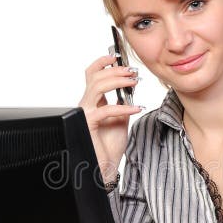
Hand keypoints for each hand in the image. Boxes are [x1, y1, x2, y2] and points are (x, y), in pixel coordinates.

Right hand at [79, 54, 142, 181]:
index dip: (102, 62)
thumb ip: (122, 103)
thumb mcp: (120, 119)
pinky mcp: (89, 124)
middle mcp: (86, 104)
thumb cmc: (109, 145)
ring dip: (116, 81)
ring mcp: (85, 113)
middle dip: (114, 70)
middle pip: (94, 76)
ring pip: (96, 86)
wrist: (105, 166)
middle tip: (132, 72)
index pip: (92, 74)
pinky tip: (136, 108)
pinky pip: (105, 110)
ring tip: (133, 82)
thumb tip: (129, 89)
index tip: (116, 56)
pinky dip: (123, 107)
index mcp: (92, 101)